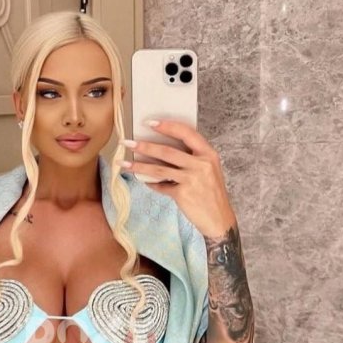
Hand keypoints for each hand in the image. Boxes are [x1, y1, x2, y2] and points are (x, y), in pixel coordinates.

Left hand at [119, 120, 236, 238]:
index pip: (186, 133)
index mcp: (208, 154)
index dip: (167, 126)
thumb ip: (192, 158)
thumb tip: (163, 150)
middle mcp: (201, 164)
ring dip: (139, 165)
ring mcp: (192, 179)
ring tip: (123, 162)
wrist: (219, 219)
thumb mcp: (208, 170)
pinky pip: (161, 186)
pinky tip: (144, 181)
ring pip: (159, 169)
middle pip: (167, 151)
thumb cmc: (211, 193)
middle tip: (127, 142)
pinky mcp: (183, 194)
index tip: (149, 122)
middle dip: (144, 146)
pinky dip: (151, 184)